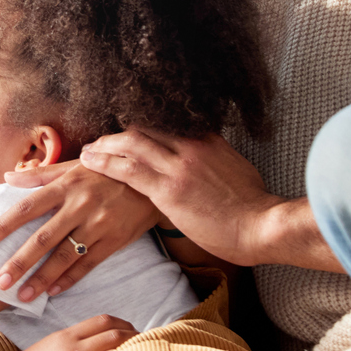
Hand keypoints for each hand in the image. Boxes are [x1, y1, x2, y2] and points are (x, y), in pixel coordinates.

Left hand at [0, 161, 161, 302]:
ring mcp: (99, 225)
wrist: (151, 178)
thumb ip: (40, 175)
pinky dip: (70, 279)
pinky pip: (89, 264)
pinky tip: (53, 291)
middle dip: (19, 262)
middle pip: (44, 238)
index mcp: (67, 185)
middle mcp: (81, 206)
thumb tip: (7, 177)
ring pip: (65, 256)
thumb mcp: (75, 165)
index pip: (28, 207)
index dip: (5, 224)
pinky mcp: (115, 240)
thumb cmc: (107, 170)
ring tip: (22, 295)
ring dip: (42, 278)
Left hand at [77, 129, 338, 271]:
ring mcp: (180, 166)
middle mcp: (192, 146)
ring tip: (87, 151)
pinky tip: (90, 161)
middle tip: (99, 141)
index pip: (164, 124)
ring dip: (104, 145)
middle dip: (117, 134)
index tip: (125, 133)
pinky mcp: (169, 190)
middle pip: (144, 129)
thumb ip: (216, 159)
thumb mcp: (236, 170)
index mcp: (208, 140)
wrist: (262, 226)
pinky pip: (128, 170)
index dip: (140, 128)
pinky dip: (105, 163)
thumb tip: (207, 161)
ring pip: (131, 143)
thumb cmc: (253, 208)